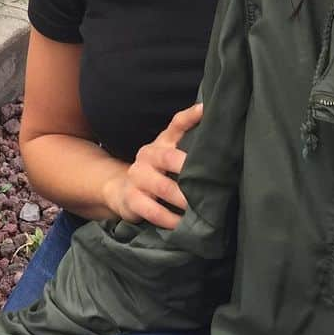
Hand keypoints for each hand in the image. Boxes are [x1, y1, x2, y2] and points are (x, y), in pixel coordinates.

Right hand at [101, 103, 202, 228]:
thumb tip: (212, 116)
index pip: (176, 124)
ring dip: (183, 200)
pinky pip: (152, 210)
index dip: (190, 117)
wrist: (121, 190)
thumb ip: (189, 140)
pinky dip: (169, 219)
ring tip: (201, 210)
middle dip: (188, 170)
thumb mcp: (170, 154)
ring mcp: (137, 176)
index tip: (205, 110)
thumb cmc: (157, 172)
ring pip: (162, 187)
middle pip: (168, 157)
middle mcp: (148, 155)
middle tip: (211, 183)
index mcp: (161, 143)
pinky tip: (182, 224)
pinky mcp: (131, 198)